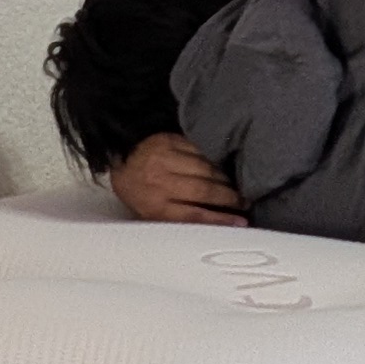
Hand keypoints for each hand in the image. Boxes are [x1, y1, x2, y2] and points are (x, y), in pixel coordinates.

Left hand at [110, 133, 247, 225]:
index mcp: (153, 205)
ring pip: (206, 169)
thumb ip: (176, 218)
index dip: (220, 219)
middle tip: (245, 201)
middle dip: (229, 197)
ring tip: (237, 185)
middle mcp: (160, 181)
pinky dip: (214, 159)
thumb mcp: (149, 212)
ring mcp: (166, 158)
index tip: (241, 222)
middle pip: (204, 190)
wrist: (119, 157)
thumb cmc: (137, 190)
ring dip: (225, 178)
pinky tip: (223, 166)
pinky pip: (201, 150)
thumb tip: (212, 223)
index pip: (193, 214)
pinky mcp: (171, 140)